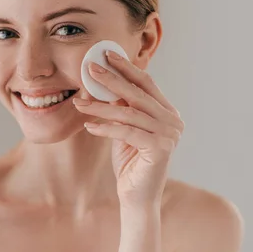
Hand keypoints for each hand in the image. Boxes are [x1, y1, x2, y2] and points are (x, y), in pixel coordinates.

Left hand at [73, 50, 184, 208]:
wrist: (136, 196)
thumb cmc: (130, 161)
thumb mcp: (124, 128)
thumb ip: (121, 106)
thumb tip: (102, 80)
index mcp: (168, 112)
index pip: (146, 83)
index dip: (126, 67)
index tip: (106, 54)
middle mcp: (173, 120)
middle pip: (137, 93)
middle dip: (111, 78)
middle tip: (89, 68)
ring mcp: (170, 134)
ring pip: (128, 112)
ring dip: (100, 106)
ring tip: (79, 102)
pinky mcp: (160, 149)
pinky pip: (126, 131)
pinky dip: (105, 127)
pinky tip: (88, 126)